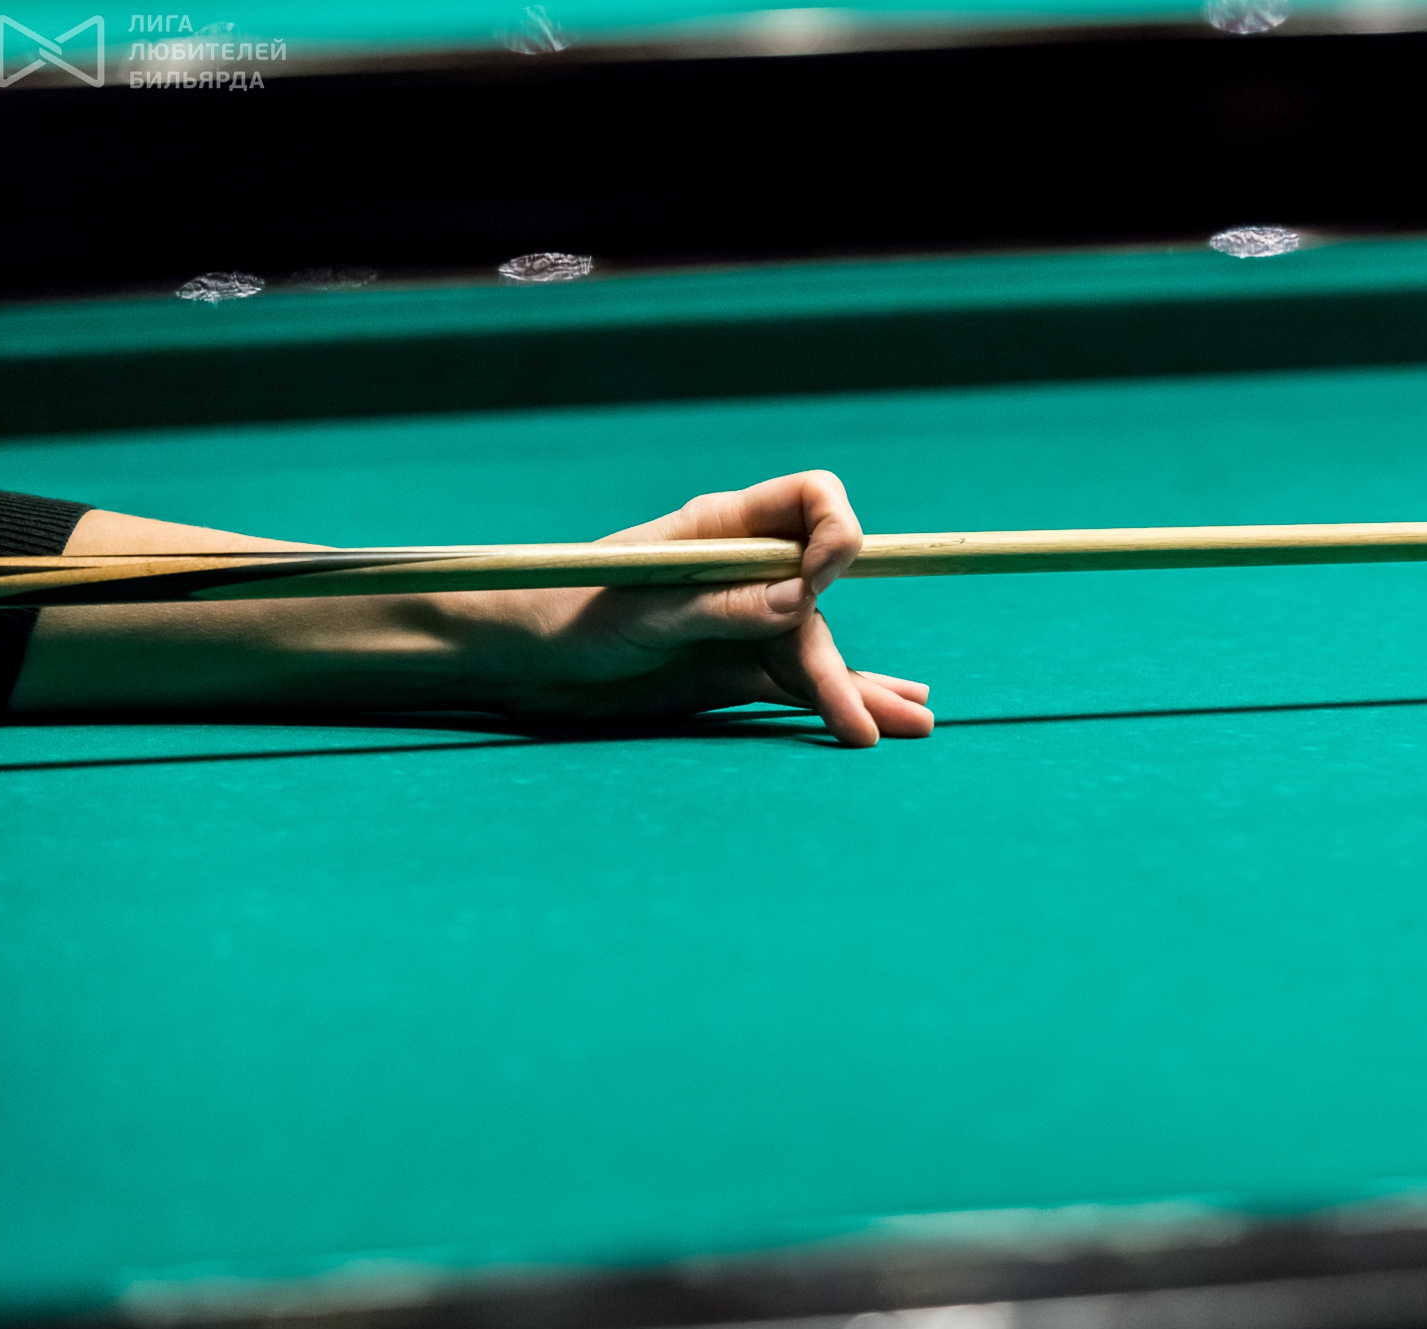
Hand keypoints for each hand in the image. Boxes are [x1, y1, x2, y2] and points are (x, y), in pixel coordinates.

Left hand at [464, 472, 933, 744]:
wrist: (513, 664)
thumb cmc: (558, 616)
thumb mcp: (636, 612)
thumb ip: (719, 605)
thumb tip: (799, 599)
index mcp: (719, 529)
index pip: (808, 503)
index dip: (834, 535)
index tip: (821, 585)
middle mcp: (742, 570)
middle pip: (821, 597)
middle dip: (848, 655)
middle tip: (867, 719)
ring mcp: (741, 622)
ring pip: (816, 649)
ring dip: (863, 690)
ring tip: (913, 727)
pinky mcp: (732, 669)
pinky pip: (797, 683)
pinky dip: (841, 700)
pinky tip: (888, 718)